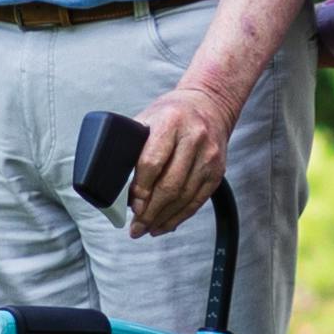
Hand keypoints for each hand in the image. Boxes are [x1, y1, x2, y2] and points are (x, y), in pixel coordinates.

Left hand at [120, 75, 239, 236]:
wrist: (209, 104)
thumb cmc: (171, 113)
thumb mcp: (148, 118)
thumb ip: (133, 145)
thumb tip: (115, 182)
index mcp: (170, 122)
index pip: (152, 162)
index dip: (141, 189)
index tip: (132, 206)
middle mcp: (193, 138)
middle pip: (170, 185)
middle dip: (150, 211)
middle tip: (136, 227)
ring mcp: (208, 156)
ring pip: (185, 197)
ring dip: (164, 218)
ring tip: (147, 229)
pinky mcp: (218, 170)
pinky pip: (198, 200)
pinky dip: (181, 216)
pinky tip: (166, 224)